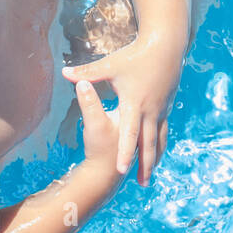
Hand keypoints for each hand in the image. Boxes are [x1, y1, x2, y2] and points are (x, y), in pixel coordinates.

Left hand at [62, 32, 184, 185]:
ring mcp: (161, 110)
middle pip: (148, 144)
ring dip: (155, 158)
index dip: (126, 152)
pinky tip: (156, 154)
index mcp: (135, 103)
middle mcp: (150, 110)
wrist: (166, 47)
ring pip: (159, 140)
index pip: (130, 133)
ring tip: (148, 177)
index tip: (122, 169)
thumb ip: (87, 73)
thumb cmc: (135, 56)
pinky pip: (163, 130)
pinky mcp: (166, 106)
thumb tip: (65, 73)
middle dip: (146, 165)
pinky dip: (160, 145)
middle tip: (142, 185)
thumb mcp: (109, 65)